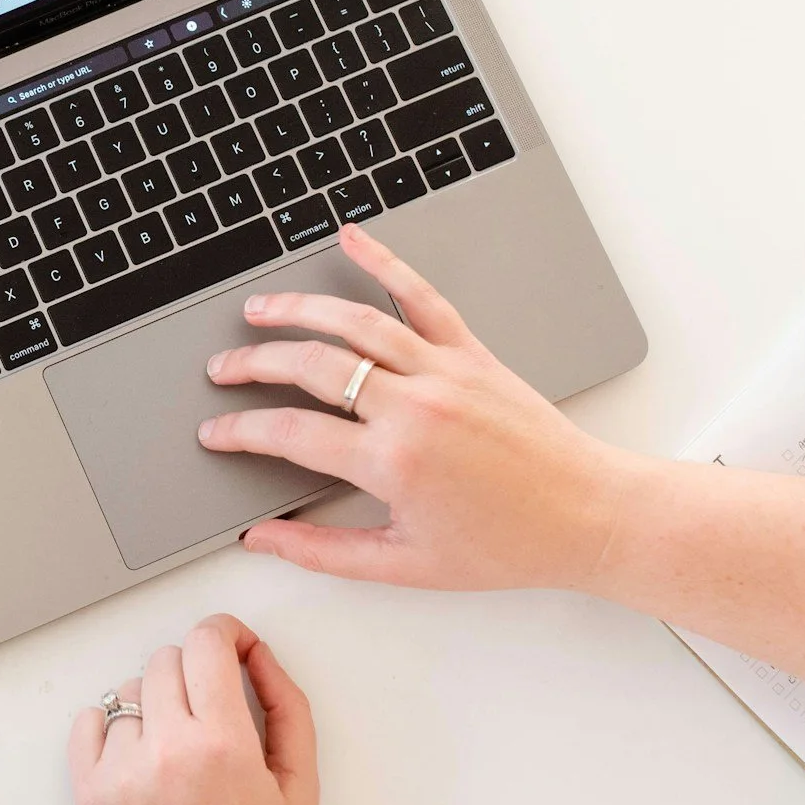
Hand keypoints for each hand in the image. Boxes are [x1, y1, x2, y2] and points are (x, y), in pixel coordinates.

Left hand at [68, 616, 321, 804]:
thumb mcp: (301, 790)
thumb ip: (287, 709)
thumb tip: (259, 656)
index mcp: (224, 745)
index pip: (207, 642)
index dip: (225, 633)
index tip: (232, 646)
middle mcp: (166, 751)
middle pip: (167, 659)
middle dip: (195, 671)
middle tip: (214, 709)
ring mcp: (119, 773)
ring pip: (130, 691)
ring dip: (158, 704)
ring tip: (181, 750)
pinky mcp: (87, 796)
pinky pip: (88, 724)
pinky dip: (112, 727)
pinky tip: (140, 756)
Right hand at [200, 223, 643, 592]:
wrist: (589, 515)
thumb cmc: (508, 545)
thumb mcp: (406, 565)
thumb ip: (323, 551)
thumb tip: (263, 540)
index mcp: (393, 462)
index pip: (290, 433)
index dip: (240, 431)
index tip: (215, 433)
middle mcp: (414, 406)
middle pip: (310, 365)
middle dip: (254, 363)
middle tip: (222, 369)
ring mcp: (444, 371)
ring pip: (354, 322)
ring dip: (297, 309)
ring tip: (259, 310)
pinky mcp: (473, 353)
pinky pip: (420, 297)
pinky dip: (384, 263)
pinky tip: (353, 239)